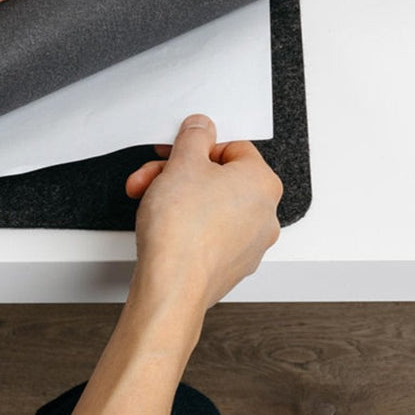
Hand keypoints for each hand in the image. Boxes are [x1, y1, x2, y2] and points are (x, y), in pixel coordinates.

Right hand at [125, 114, 282, 313]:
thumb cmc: (182, 229)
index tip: (176, 152)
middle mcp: (266, 215)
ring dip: (178, 197)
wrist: (171, 286)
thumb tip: (201, 128)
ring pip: (211, 205)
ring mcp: (250, 245)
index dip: (198, 147)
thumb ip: (195, 136)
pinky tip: (163, 226)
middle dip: (179, 174)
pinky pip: (209, 233)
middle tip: (153, 177)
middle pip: (219, 178)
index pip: (233, 148)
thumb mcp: (183, 162)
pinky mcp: (231, 266)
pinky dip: (187, 225)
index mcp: (263, 183)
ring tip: (149, 201)